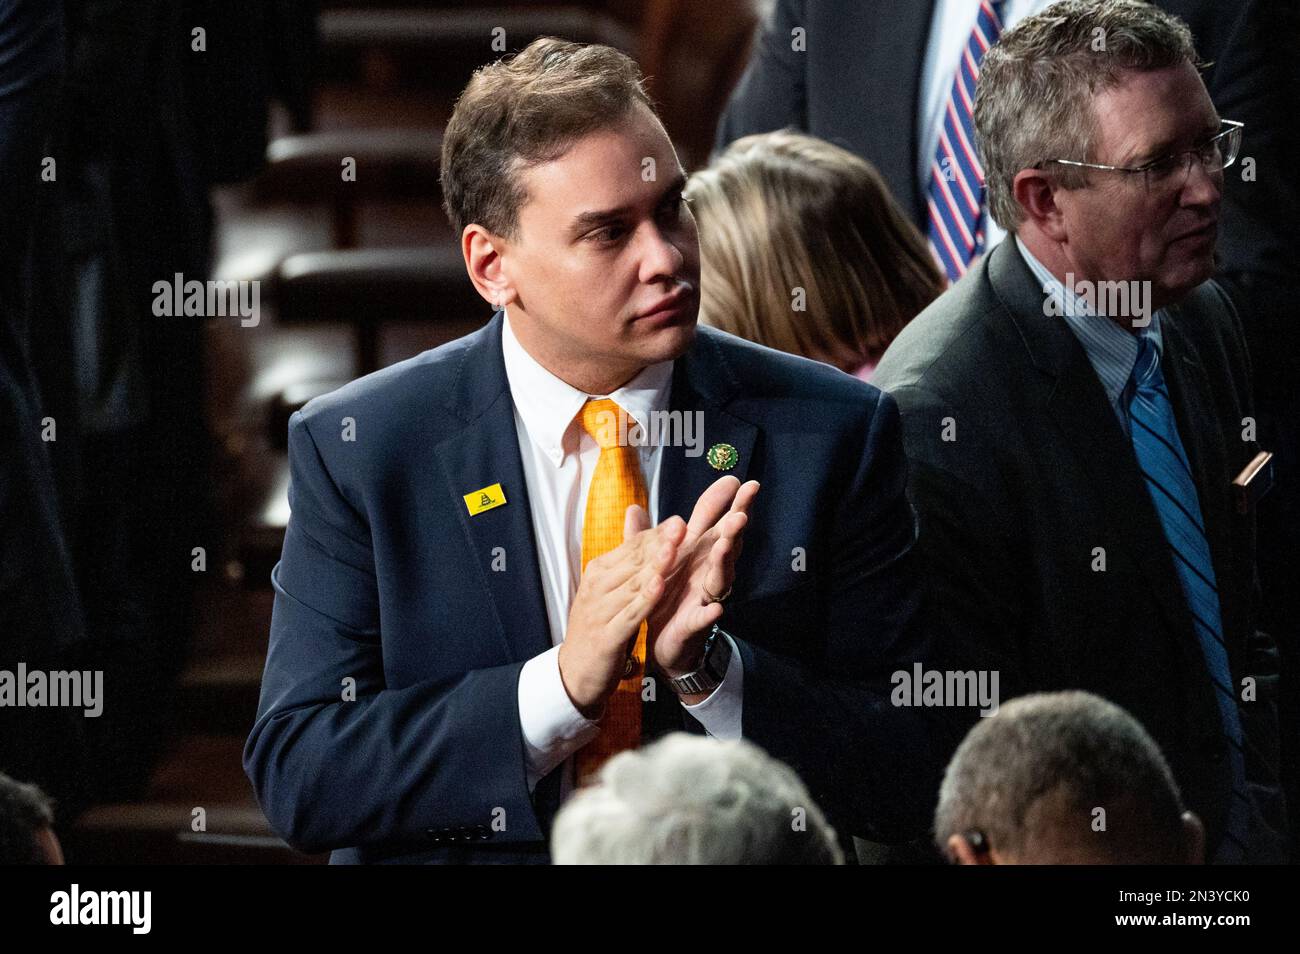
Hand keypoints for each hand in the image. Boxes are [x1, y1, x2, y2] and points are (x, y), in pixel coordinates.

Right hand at [557, 509, 685, 718]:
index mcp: (598, 573)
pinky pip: (630, 614)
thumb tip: (637, 519)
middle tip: (682, 526)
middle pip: (633, 561)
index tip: (679, 522)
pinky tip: (659, 587)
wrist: (574, 673)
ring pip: (633, 584)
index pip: (631, 548)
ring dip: (654, 566)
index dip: (656, 534)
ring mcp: (600, 612)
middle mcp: (597, 588)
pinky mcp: (607, 636)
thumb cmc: (597, 627)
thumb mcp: (609, 590)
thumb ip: (628, 559)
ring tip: (673, 549)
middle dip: (659, 543)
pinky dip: (645, 600)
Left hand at [635, 476, 759, 680]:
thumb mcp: (654, 562)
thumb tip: (633, 506)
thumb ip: (645, 537)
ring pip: (720, 575)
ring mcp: (704, 595)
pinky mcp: (695, 622)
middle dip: (735, 526)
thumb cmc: (666, 598)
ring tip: (728, 543)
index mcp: (696, 553)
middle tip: (741, 509)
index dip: (725, 502)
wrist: (665, 643)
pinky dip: (709, 613)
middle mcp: (706, 570)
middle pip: (726, 543)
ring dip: (726, 559)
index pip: (713, 522)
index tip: (737, 480)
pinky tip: (715, 610)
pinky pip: (704, 617)